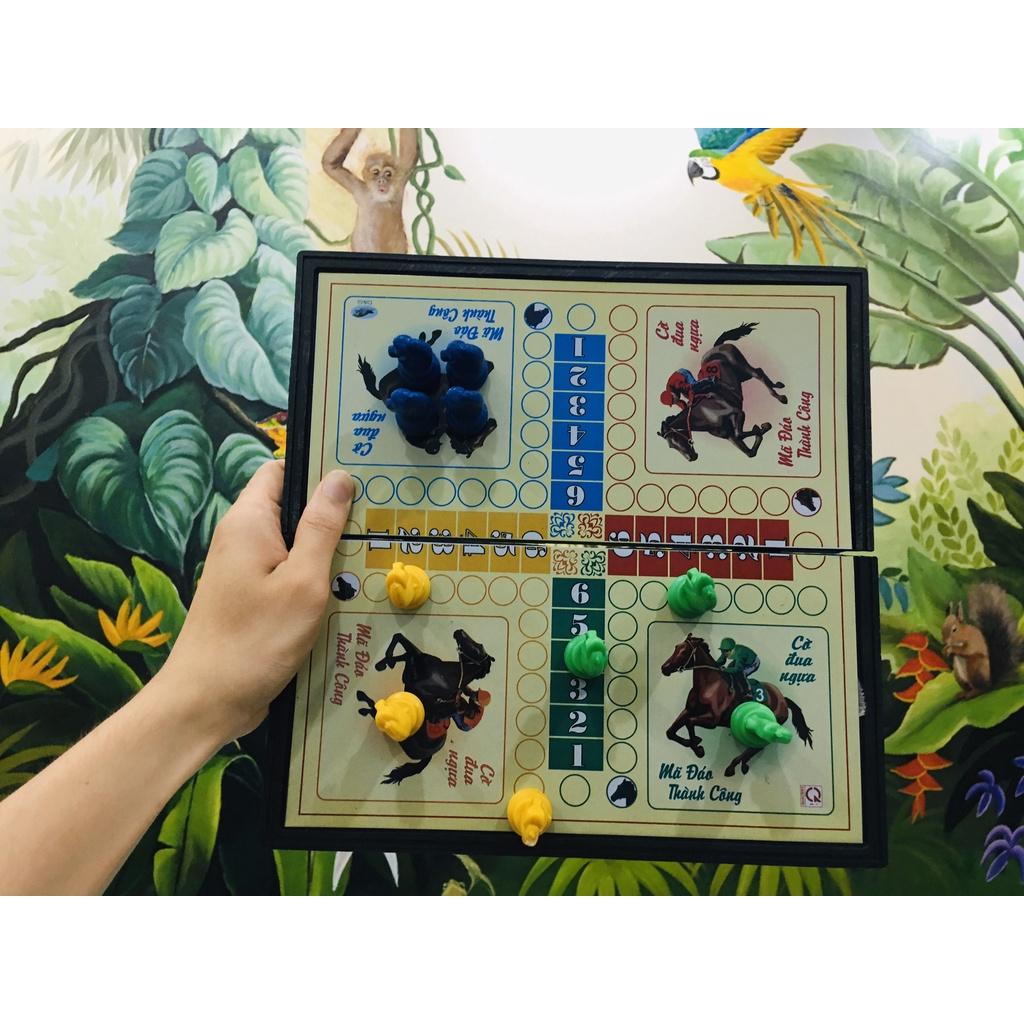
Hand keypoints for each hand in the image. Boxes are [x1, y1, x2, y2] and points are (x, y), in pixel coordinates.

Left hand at [156, 460, 352, 743]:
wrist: (206, 702)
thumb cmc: (256, 639)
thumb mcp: (303, 581)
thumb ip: (322, 527)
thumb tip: (339, 476)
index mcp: (249, 522)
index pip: (281, 471)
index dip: (318, 469)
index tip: (362, 475)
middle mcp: (242, 538)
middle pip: (291, 507)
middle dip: (332, 512)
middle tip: (381, 518)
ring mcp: (244, 571)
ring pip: (294, 544)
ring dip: (328, 550)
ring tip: (373, 553)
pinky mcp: (251, 599)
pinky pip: (288, 574)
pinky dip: (315, 578)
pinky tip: (348, 592)